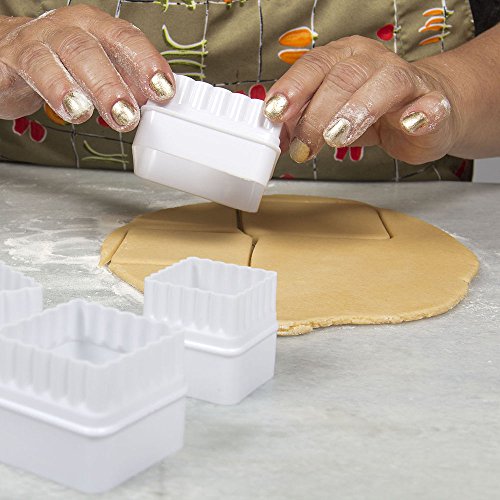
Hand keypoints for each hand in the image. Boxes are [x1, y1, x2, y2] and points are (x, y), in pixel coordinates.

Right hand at [0, 5, 174, 130]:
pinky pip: (28, 71)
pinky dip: (47, 90)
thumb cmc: (60, 63)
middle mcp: (66, 30)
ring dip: (75, 89)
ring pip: (56, 58)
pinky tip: (64, 109)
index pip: (125, 38)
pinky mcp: (10, 61)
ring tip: (86, 113)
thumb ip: (126, 84)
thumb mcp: (99, 69)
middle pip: (89, 49)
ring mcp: (36, 43)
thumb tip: (154, 100)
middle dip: (111, 84)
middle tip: (126, 115)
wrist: (7, 56)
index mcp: (94, 28)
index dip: (146, 62)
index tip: (163, 90)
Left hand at [264, 35, 457, 164]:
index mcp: (343, 58)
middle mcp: (373, 62)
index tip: (274, 113)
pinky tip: (411, 123)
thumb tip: (277, 135)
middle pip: (343, 77)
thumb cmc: (372, 109)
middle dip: (317, 115)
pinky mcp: (433, 104)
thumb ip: (304, 119)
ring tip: (338, 137)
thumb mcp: (330, 112)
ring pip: (385, 84)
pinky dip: (422, 114)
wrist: (424, 108)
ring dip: (358, 110)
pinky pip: (431, 105)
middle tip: (304, 145)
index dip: (292, 88)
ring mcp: (406, 80)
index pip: (313, 66)